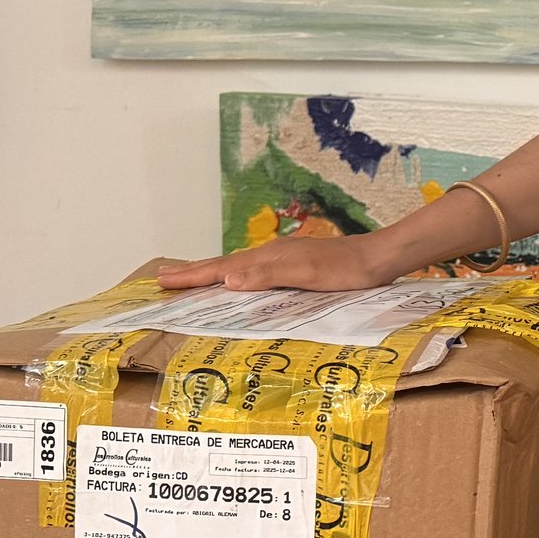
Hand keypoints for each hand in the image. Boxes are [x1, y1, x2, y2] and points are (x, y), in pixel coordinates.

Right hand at [158, 234, 393, 292]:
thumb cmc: (345, 270)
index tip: (162, 280)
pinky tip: (237, 281)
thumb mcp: (308, 275)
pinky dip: (234, 275)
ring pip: (236, 266)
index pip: (221, 269)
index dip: (192, 276)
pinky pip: (252, 270)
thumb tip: (228, 280)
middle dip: (192, 272)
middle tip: (161, 277)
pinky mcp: (293, 264)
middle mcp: (270, 255)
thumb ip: (269, 276)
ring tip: (189, 277)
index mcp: (268, 258)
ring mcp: (282, 258)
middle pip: (223, 264)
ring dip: (210, 272)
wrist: (377, 258)